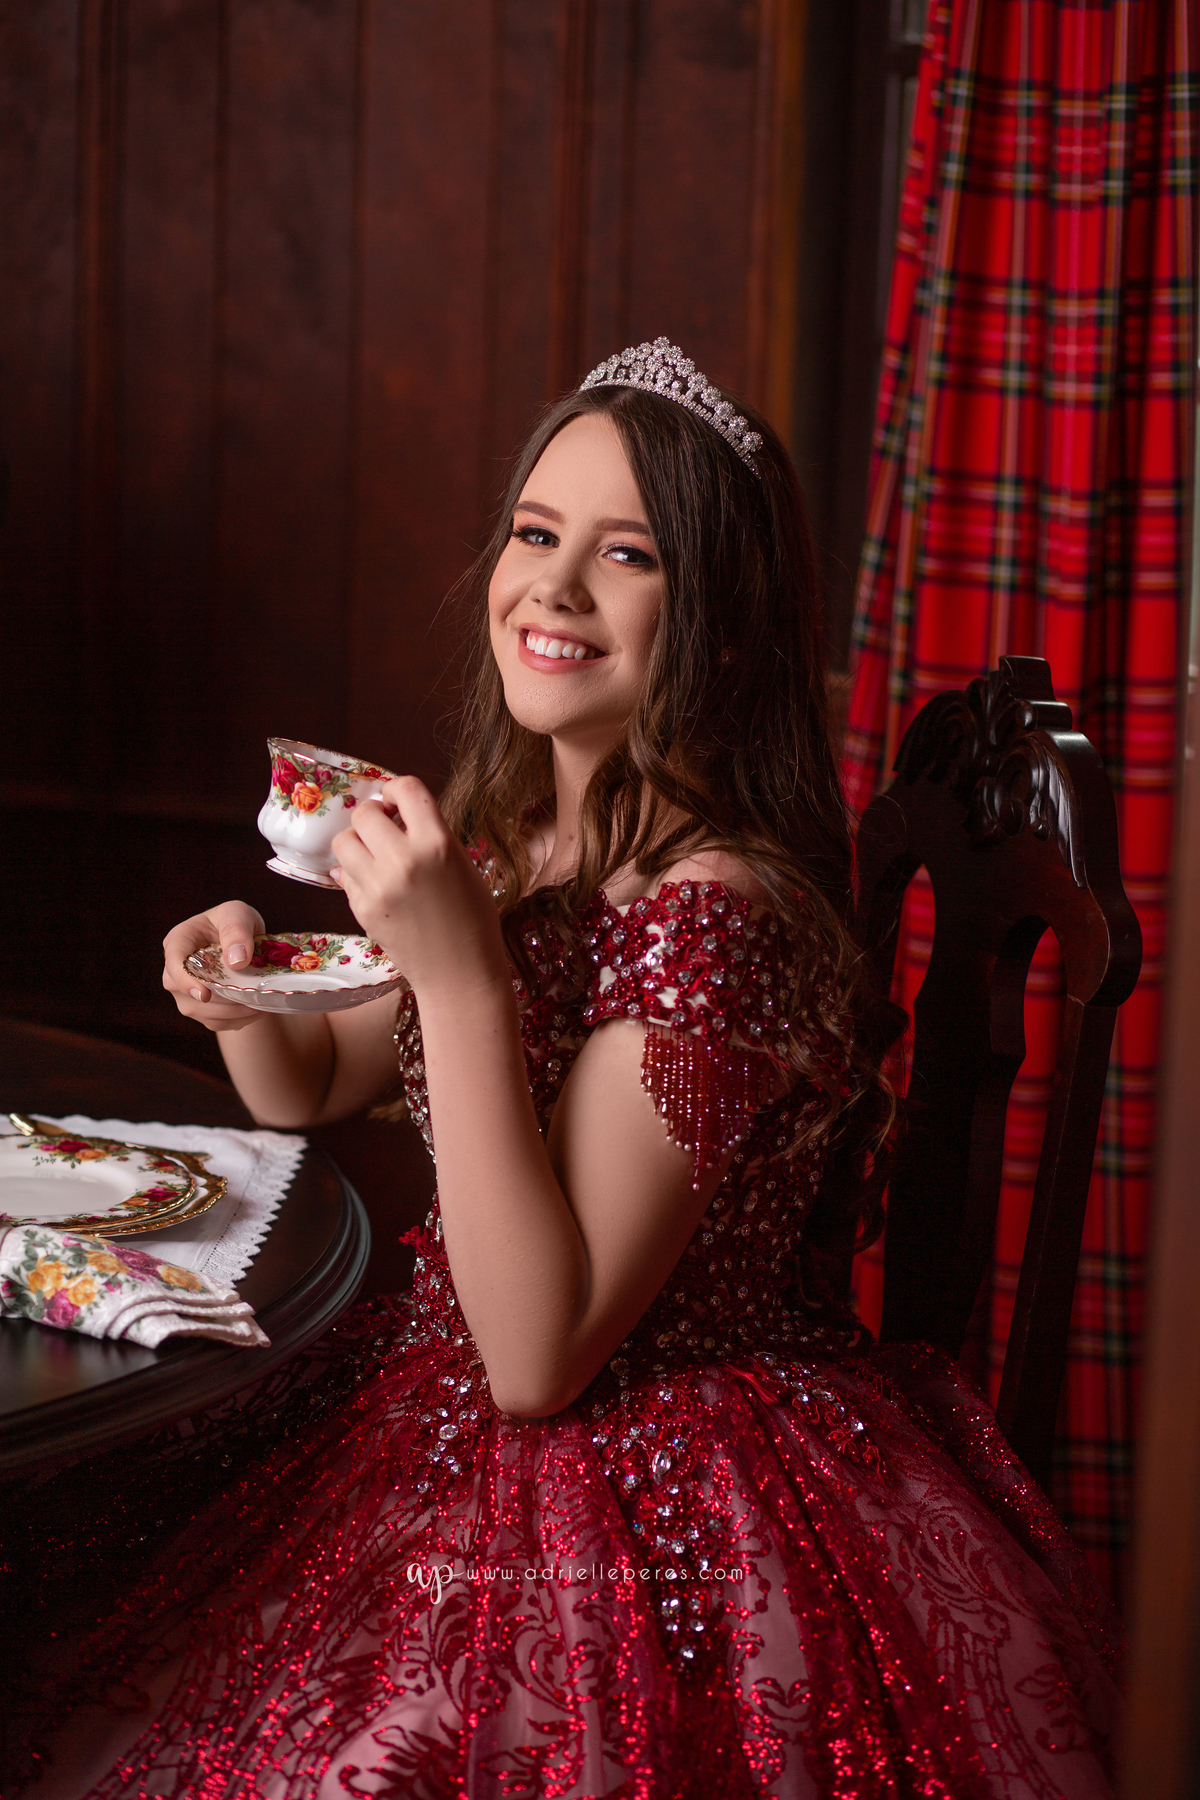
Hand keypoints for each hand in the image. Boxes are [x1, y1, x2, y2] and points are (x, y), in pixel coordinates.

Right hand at [162, 900, 266, 1031]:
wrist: (243, 943)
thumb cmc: (235, 922)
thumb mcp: (238, 914)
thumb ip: (236, 930)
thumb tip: (236, 961)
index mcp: (178, 942)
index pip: (175, 964)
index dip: (186, 982)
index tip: (204, 995)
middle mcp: (175, 970)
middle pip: (188, 995)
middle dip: (221, 1000)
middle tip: (252, 997)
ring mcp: (185, 992)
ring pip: (203, 1012)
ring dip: (233, 1012)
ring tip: (260, 1002)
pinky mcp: (200, 1008)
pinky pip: (216, 1022)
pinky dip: (237, 1019)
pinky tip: (256, 1008)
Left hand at [330, 777, 507, 998]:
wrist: (461, 973)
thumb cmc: (472, 918)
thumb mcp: (460, 864)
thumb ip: (427, 835)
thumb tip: (389, 815)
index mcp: (437, 844)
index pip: (406, 788)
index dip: (396, 789)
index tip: (397, 801)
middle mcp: (404, 861)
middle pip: (365, 813)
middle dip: (374, 816)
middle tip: (386, 829)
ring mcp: (378, 887)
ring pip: (344, 841)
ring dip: (357, 842)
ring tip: (375, 855)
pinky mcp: (362, 909)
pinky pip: (344, 875)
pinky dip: (355, 873)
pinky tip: (376, 884)